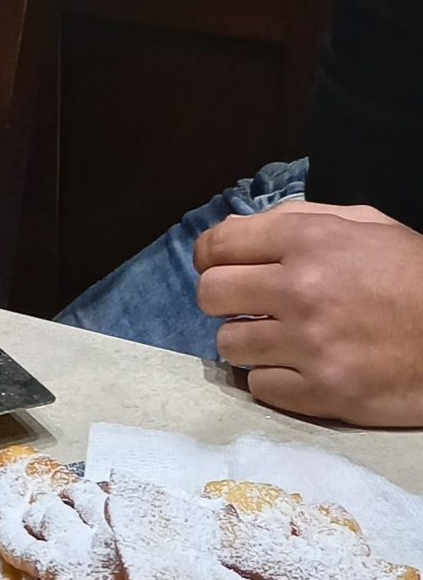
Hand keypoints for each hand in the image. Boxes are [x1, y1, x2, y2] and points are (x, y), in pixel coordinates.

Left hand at [194, 201, 422, 425]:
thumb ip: (292, 219)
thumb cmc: (410, 272)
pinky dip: (271, 378)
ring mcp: (311, 345)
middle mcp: (300, 290)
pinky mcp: (325, 393)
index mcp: (306, 240)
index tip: (220, 266)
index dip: (211, 256)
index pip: (216, 246)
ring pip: (229, 344)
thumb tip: (232, 232)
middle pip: (210, 294)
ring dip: (246, 340)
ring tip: (276, 337)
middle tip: (247, 304)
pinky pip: (259, 387)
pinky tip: (296, 366)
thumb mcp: (360, 223)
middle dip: (222, 298)